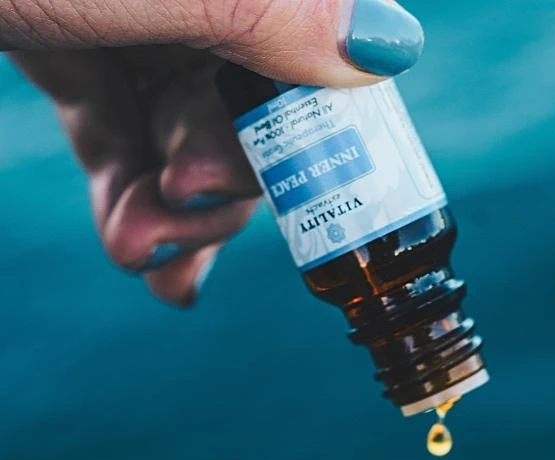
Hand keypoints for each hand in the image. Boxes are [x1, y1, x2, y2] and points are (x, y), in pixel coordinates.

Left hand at [4, 0, 423, 304]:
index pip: (314, 42)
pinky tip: (142, 256)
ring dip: (174, 210)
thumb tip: (393, 42)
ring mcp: (137, 11)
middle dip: (222, 180)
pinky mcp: (79, 41)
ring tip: (140, 256)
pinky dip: (135, 198)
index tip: (300, 195)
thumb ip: (260, 4)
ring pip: (191, 131)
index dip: (314, 126)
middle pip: (255, 101)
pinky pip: (128, 133)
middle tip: (176, 224)